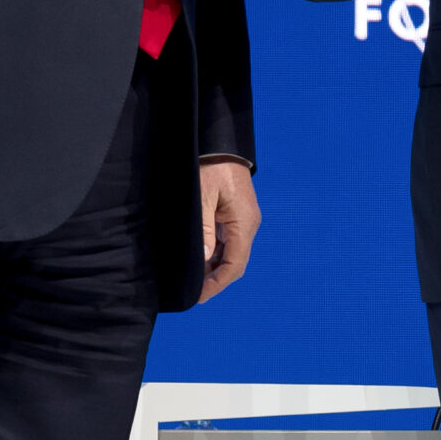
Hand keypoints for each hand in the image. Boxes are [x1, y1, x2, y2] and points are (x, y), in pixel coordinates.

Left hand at [197, 155, 261, 303]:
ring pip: (231, 253)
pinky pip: (228, 241)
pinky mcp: (237, 214)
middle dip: (215, 279)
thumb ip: (204, 230)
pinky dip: (215, 253)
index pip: (235, 264)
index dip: (217, 283)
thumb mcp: (202, 198)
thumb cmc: (211, 166)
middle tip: (192, 291)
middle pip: (235, 262)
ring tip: (192, 277)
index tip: (199, 296)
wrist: (221, 143)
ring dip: (214, 267)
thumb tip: (203, 260)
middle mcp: (248, 224)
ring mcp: (244, 220)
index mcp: (244, 222)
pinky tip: (199, 258)